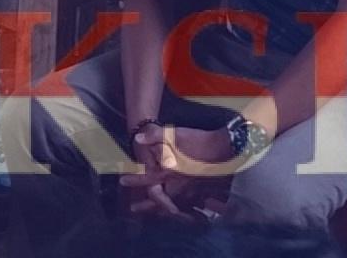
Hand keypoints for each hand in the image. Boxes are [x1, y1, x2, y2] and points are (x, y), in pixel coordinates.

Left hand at [121, 123, 239, 217]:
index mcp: (169, 170)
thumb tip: (137, 139)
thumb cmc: (198, 141)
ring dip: (160, 207)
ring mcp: (189, 188)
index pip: (147, 177)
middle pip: (158, 198)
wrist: (223, 148)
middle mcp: (177, 183)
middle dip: (146, 205)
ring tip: (153, 211)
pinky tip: (174, 205)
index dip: (134, 179)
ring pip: (171, 202)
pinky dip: (176, 205)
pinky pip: (184, 201)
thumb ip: (155, 135)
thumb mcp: (175, 134)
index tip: (122, 181)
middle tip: (134, 209)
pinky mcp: (199, 188)